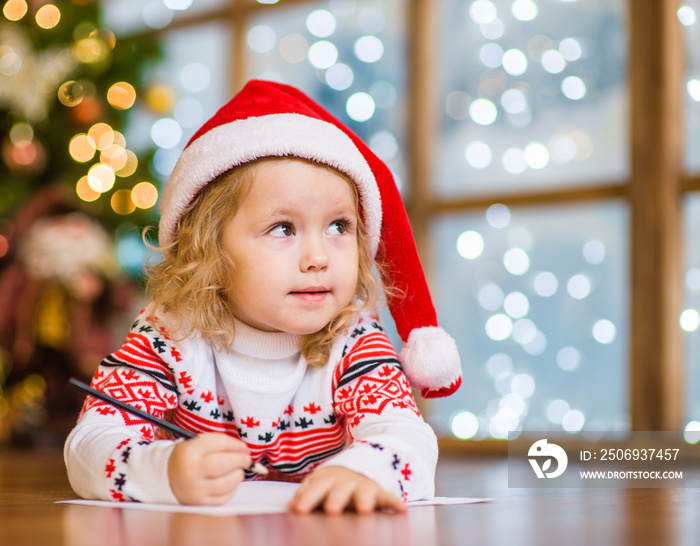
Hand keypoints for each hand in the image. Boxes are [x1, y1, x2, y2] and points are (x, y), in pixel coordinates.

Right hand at [168, 433, 250, 504]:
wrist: (169, 478)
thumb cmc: (190, 457)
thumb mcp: (197, 443)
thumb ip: (220, 443)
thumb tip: (244, 451)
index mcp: (188, 451)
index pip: (218, 443)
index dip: (235, 444)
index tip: (243, 447)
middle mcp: (190, 471)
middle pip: (223, 464)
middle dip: (240, 460)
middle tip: (247, 459)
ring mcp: (194, 489)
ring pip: (226, 483)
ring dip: (238, 475)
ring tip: (238, 471)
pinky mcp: (200, 502)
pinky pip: (224, 496)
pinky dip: (232, 488)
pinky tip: (229, 482)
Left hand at [288, 466, 405, 514]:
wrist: (361, 464)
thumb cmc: (334, 482)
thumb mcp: (319, 483)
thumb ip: (306, 494)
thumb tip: (291, 506)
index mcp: (326, 480)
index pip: (315, 489)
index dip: (307, 498)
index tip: (298, 509)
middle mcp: (345, 483)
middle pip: (339, 491)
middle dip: (335, 499)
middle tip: (331, 510)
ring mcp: (363, 487)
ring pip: (364, 493)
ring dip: (364, 500)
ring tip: (364, 510)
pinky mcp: (380, 492)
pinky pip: (389, 497)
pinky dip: (395, 503)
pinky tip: (401, 510)